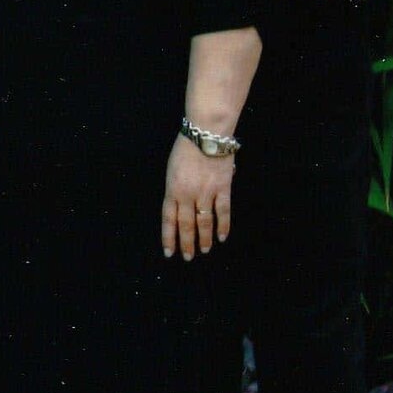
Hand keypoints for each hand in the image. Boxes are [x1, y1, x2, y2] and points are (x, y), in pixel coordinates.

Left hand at [162, 135, 234, 258]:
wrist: (205, 135)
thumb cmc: (185, 150)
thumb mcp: (171, 171)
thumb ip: (175, 190)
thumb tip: (180, 207)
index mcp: (172, 190)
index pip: (168, 219)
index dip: (169, 237)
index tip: (169, 252)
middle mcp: (187, 195)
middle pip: (186, 225)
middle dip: (186, 243)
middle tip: (188, 257)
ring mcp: (206, 193)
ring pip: (204, 222)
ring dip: (204, 239)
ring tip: (204, 251)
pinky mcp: (222, 189)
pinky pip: (223, 211)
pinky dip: (223, 226)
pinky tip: (221, 237)